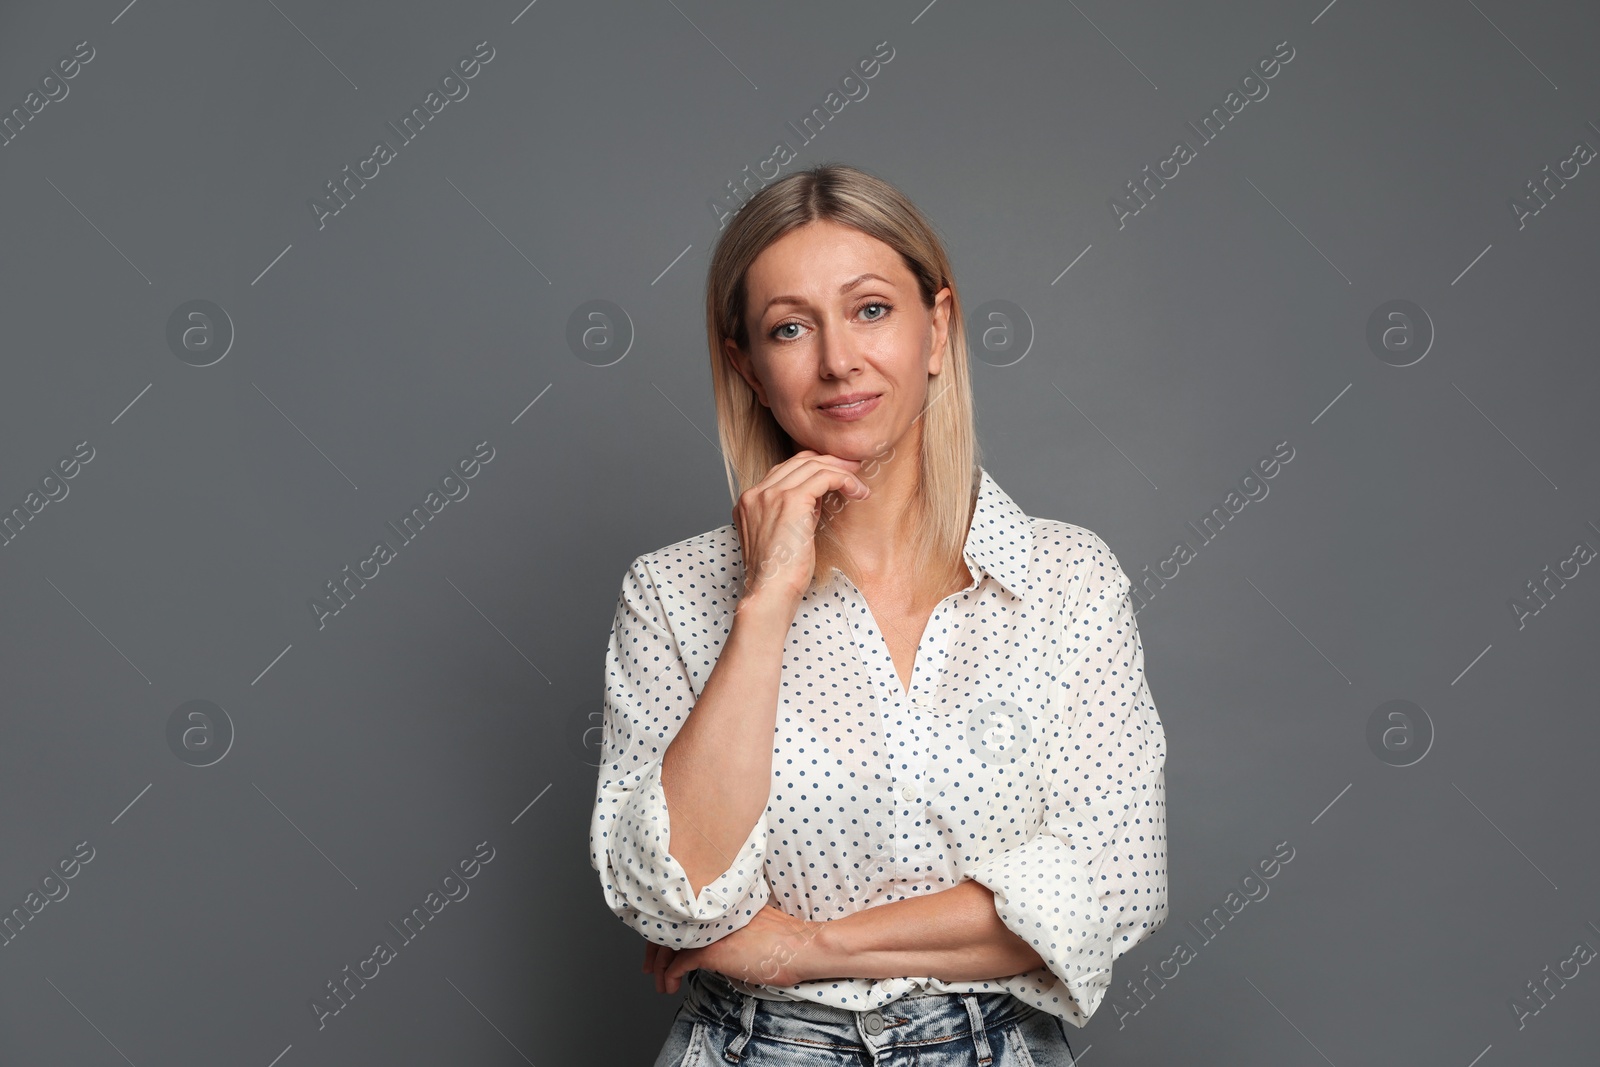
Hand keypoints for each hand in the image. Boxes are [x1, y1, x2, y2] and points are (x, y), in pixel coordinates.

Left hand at [641, 904, 826, 994]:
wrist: (799, 947)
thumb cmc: (785, 939)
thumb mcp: (752, 923)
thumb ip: (730, 924)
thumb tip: (717, 937)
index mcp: (722, 903)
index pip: (684, 912)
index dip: (669, 929)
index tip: (662, 945)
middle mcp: (711, 913)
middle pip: (671, 925)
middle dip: (655, 949)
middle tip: (648, 966)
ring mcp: (710, 930)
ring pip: (670, 945)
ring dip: (660, 967)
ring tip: (659, 983)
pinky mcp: (711, 950)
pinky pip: (678, 964)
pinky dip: (669, 976)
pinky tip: (670, 985)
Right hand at [733, 451, 869, 606]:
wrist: (770, 593)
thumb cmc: (780, 575)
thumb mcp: (784, 536)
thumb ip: (794, 513)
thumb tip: (818, 498)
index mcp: (750, 502)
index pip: (785, 470)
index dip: (814, 467)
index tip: (837, 473)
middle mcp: (756, 494)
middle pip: (798, 461)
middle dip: (830, 462)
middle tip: (854, 468)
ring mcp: (770, 495)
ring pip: (812, 465)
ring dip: (841, 470)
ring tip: (859, 483)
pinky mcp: (790, 501)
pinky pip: (824, 477)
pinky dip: (844, 479)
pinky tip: (857, 491)